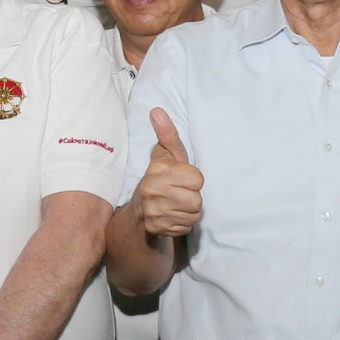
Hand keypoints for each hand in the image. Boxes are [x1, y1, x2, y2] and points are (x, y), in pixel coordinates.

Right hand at [137, 108, 203, 236]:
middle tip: (181, 192)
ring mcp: (152, 212)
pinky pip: (185, 227)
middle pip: (197, 200)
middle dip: (193, 197)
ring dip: (189, 211)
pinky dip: (182, 222)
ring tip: (177, 204)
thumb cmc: (162, 176)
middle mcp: (151, 190)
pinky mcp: (155, 228)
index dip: (194, 179)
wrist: (140, 209)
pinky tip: (172, 215)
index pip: (198, 179)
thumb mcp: (168, 154)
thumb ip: (168, 134)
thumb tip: (157, 110)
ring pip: (193, 215)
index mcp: (157, 170)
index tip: (182, 178)